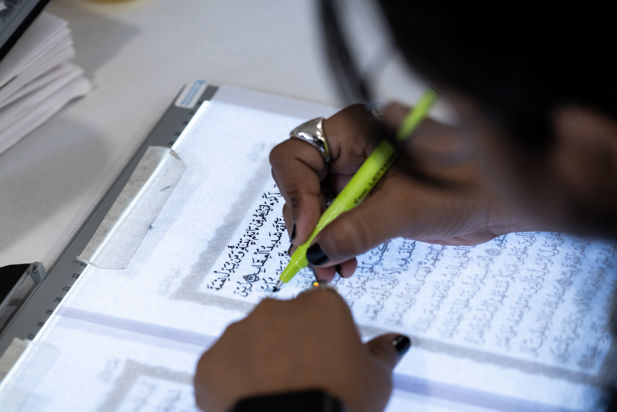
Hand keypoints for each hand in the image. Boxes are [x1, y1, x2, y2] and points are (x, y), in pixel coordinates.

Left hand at [194, 289, 409, 411]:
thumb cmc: (340, 401)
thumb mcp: (377, 380)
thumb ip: (383, 353)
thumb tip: (395, 341)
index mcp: (319, 305)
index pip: (321, 313)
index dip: (324, 342)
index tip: (327, 366)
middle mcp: (275, 308)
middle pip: (282, 325)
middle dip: (288, 348)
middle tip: (300, 384)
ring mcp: (238, 332)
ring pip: (249, 344)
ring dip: (258, 364)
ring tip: (274, 398)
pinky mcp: (210, 360)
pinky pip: (221, 369)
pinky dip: (231, 385)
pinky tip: (249, 405)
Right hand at [270, 103, 538, 280]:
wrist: (501, 199)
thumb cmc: (465, 184)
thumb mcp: (406, 208)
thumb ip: (357, 229)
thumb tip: (315, 252)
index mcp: (354, 130)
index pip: (297, 155)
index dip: (296, 195)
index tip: (308, 234)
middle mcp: (349, 148)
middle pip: (301, 184)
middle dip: (306, 225)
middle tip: (315, 261)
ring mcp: (356, 174)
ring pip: (316, 208)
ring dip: (319, 242)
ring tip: (331, 271)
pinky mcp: (367, 199)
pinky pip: (336, 222)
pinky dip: (335, 245)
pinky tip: (344, 265)